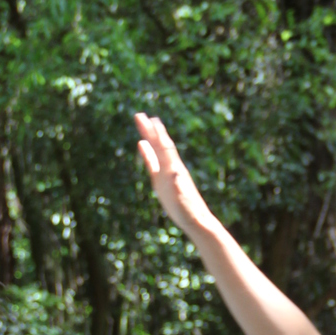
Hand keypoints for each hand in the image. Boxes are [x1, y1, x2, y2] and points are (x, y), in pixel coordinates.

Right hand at [135, 113, 219, 239]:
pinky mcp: (162, 181)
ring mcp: (166, 173)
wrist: (196, 220)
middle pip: (159, 145)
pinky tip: (142, 145)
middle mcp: (171, 167)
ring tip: (144, 123)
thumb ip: (177, 185)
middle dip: (150, 130)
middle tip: (140, 114)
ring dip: (149, 137)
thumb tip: (175, 173)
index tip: (150, 119)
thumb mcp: (182, 199)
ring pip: (156, 151)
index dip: (157, 134)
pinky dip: (147, 152)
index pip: (164, 148)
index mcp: (175, 170)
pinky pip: (152, 162)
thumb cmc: (189, 211)